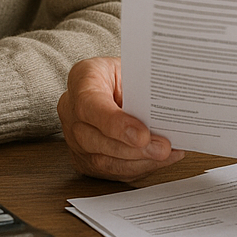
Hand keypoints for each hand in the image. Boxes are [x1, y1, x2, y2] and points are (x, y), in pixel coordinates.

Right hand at [58, 57, 183, 180]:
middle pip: (95, 140)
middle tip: (162, 148)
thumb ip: (141, 86)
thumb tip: (165, 107)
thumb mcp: (129, 66)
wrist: (107, 82)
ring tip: (165, 156)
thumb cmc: (120, 73)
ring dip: (138, 162)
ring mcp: (74, 139)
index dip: (116, 124)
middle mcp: (70, 112)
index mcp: (81, 80)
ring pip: (102, 161)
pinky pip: (110, 171)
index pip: (90, 106)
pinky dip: (138, 168)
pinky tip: (158, 161)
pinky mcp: (84, 160)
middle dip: (133, 149)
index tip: (143, 135)